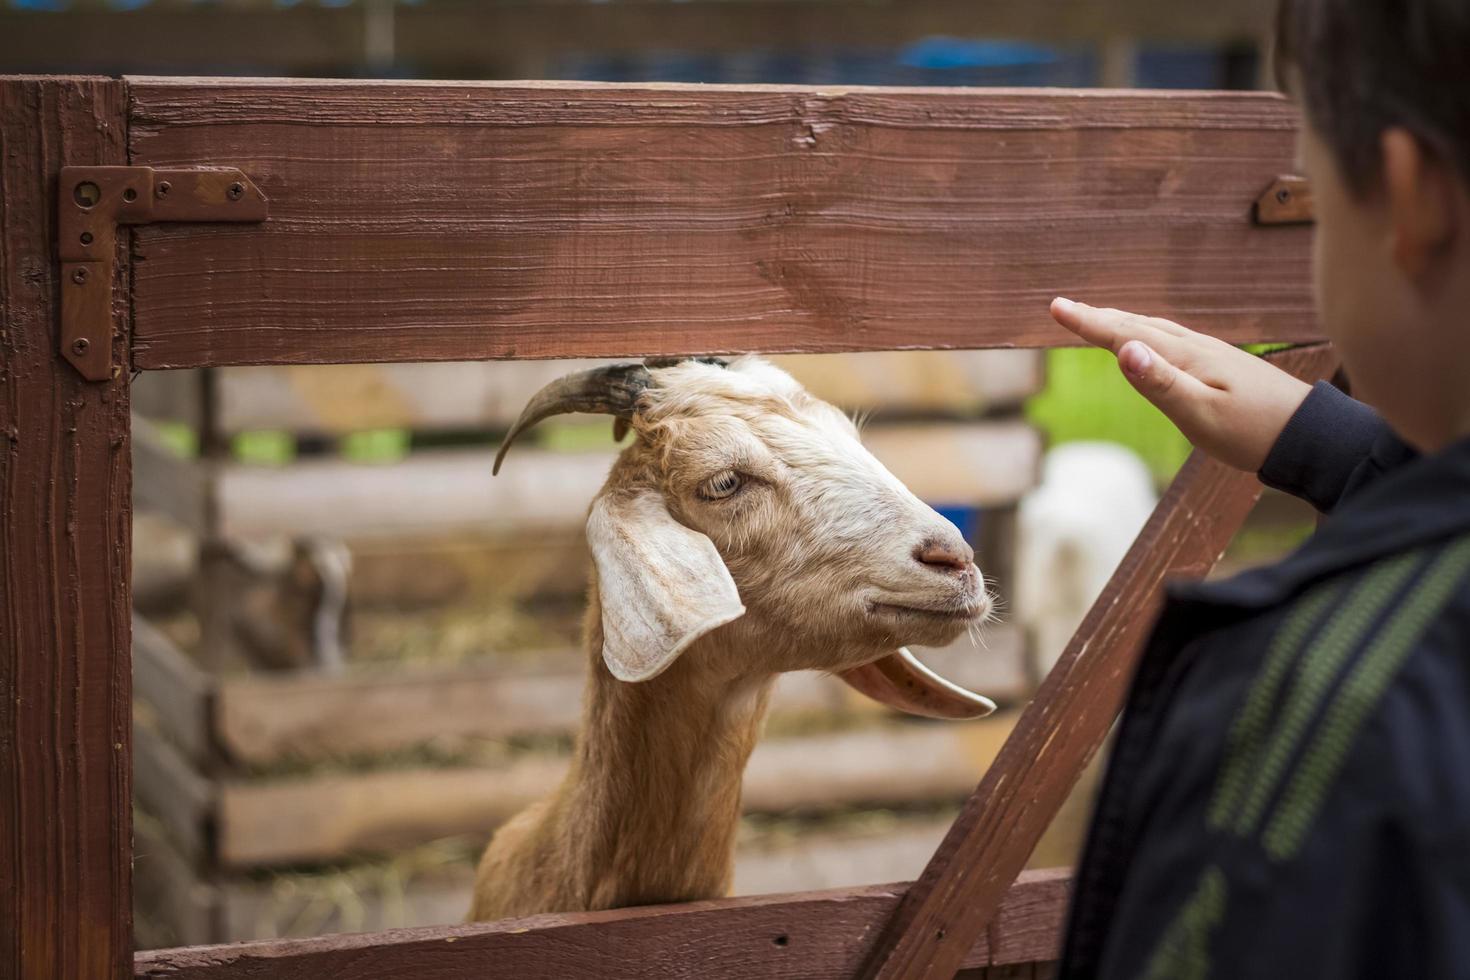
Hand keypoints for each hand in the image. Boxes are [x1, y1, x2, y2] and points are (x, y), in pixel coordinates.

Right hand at [1049, 298, 1312, 471]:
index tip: (1056, 307)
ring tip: (1099, 320)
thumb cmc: (1254, 432)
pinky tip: (1153, 344)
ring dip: (1124, 322)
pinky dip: (1149, 334)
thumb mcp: (1202, 415)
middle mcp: (1198, 347)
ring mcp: (1213, 354)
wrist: (1311, 436)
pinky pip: (1174, 340)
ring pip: (1157, 330)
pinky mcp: (1224, 366)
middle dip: (1099, 316)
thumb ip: (1161, 383)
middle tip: (1065, 308)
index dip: (1089, 322)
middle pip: (1139, 324)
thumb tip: (1124, 350)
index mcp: (1187, 357)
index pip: (1127, 333)